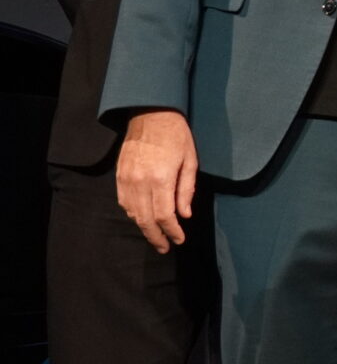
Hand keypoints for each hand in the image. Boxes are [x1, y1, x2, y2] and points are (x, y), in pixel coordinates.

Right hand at [116, 108, 197, 253]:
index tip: (179, 240)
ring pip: (133, 213)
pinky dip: (133, 214)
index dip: (172, 231)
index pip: (165, 216)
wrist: (150, 115)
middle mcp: (140, 182)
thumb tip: (184, 215)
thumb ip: (186, 190)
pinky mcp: (119, 176)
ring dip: (144, 228)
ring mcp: (127, 180)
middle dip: (156, 237)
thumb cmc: (176, 136)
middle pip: (146, 219)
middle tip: (164, 248)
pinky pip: (124, 202)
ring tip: (156, 236)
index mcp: (161, 179)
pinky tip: (143, 219)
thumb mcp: (190, 161)